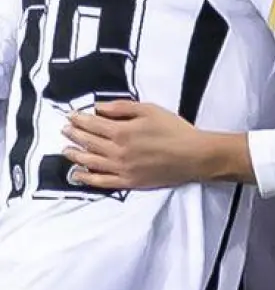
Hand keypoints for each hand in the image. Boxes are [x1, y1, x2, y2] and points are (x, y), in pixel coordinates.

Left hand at [61, 100, 212, 189]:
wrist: (194, 156)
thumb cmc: (175, 130)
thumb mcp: (151, 110)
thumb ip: (122, 107)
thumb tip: (99, 108)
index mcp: (122, 131)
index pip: (92, 124)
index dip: (79, 119)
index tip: (71, 116)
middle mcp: (116, 151)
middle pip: (88, 142)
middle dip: (74, 134)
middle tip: (65, 130)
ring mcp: (121, 169)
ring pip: (90, 162)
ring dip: (75, 155)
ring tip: (66, 150)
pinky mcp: (127, 182)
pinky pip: (101, 182)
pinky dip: (86, 177)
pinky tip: (77, 173)